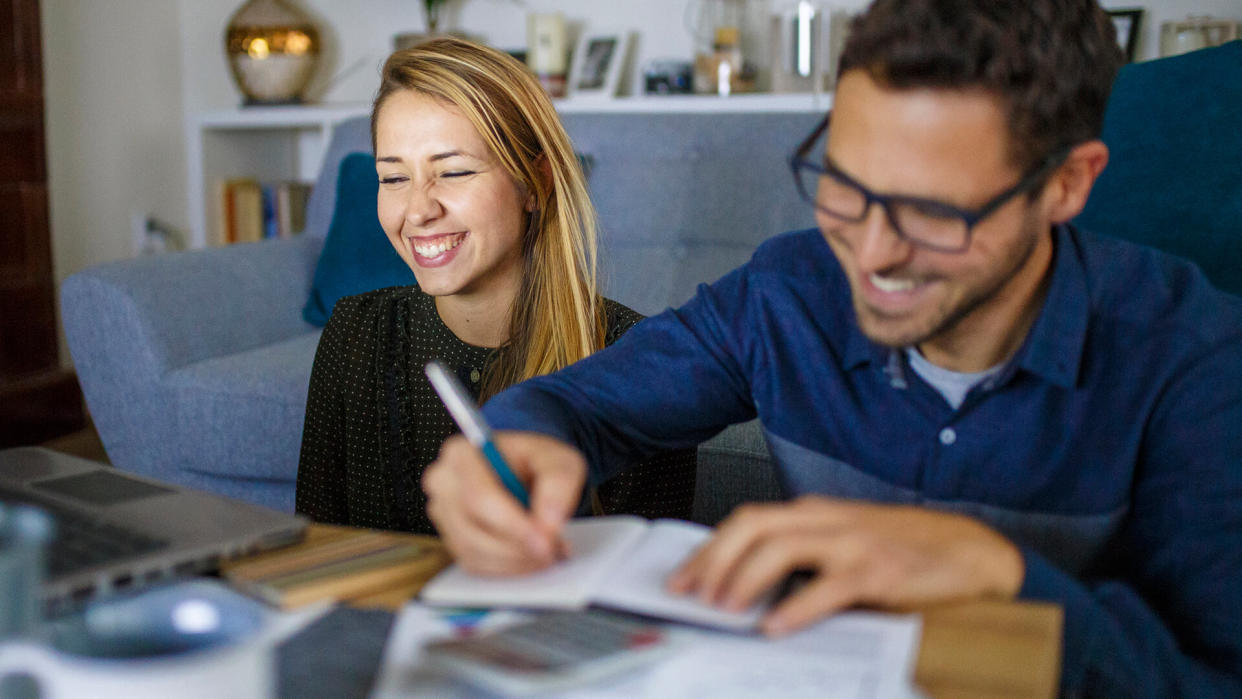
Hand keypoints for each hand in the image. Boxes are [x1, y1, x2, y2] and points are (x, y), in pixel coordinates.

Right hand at [423, 431, 585, 575]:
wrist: (525, 472)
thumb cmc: (535, 462)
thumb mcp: (557, 459)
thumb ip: (558, 484)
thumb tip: (548, 523)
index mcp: (462, 454)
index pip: (479, 498)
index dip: (512, 525)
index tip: (543, 541)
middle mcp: (444, 483)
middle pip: (472, 530)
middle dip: (516, 548)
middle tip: (551, 551)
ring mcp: (444, 514)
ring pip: (473, 552)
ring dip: (514, 561)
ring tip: (546, 552)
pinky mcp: (451, 539)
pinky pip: (474, 564)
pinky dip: (506, 567)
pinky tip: (528, 556)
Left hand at [667, 496, 1024, 634]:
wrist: (971, 552)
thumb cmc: (904, 552)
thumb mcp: (844, 547)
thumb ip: (802, 559)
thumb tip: (745, 589)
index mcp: (814, 514)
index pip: (747, 521)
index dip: (709, 548)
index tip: (682, 577)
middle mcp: (826, 521)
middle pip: (753, 526)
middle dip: (714, 559)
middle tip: (691, 594)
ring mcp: (852, 542)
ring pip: (781, 548)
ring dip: (744, 578)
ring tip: (723, 608)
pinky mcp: (878, 570)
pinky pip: (827, 587)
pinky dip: (797, 606)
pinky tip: (776, 625)